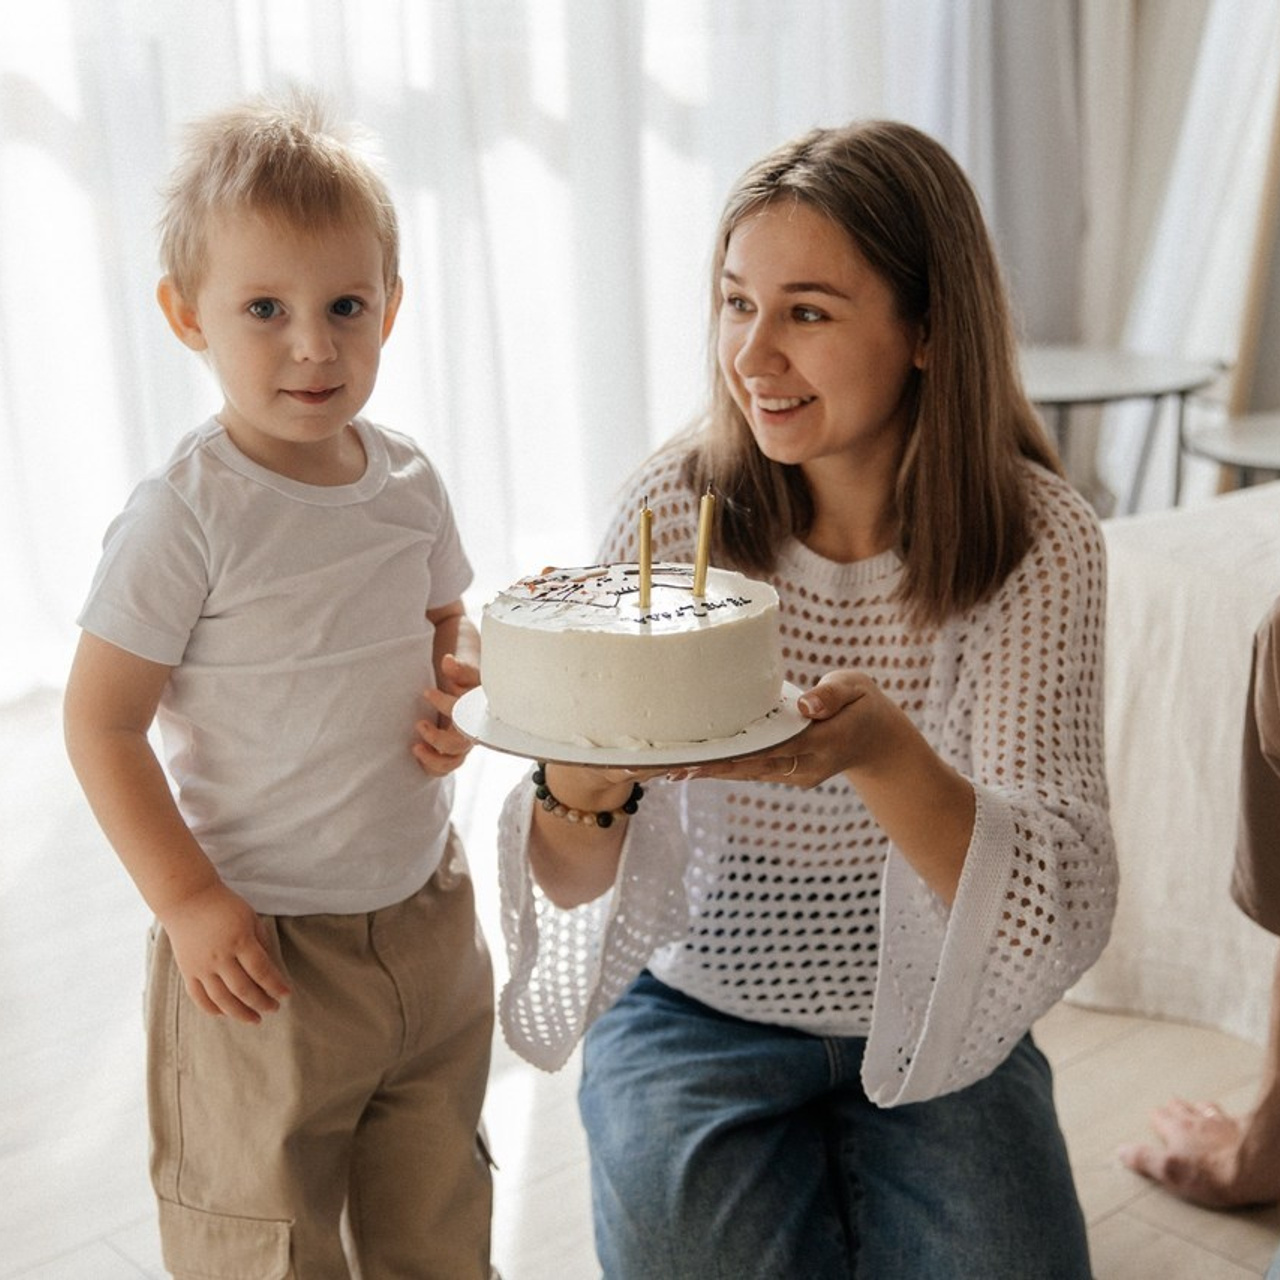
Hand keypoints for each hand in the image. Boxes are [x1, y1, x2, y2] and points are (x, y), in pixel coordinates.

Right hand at [161, 881, 289, 1022]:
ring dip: (240, 1013)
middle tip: (274, 1009)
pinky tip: (226, 1014)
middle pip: (243, 989)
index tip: (286, 995)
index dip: (276, 985)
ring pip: (222, 999)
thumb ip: (261, 942)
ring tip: (255, 1019)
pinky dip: (213, 1009)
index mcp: (240, 940)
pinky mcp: (188, 971)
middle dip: (261, 1002)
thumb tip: (271, 969)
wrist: (187, 899)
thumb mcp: (250, 918)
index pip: (262, 971)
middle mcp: (220, 957)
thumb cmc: (224, 906)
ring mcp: (201, 966)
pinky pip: (199, 997)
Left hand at [412, 653, 478, 777]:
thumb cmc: (468, 684)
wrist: (469, 693)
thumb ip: (459, 669)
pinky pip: (443, 768)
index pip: (466, 713)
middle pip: (461, 744)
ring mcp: (462, 745)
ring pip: (453, 761)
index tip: (427, 692)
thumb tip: (448, 661)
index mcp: (479, 712)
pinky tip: (418, 753)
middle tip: (419, 724)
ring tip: (415, 747)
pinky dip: (431, 766)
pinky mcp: (450, 754)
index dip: (445, 704)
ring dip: (434, 758)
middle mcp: (472, 732)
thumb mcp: (466, 674)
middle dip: (439, 738)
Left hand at [679, 670, 909, 787]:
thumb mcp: (857, 689)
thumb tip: (804, 705)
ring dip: (706, 772)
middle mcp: (802, 767)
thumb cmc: (865, 706)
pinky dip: (719, 768)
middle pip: (747, 768)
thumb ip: (831, 695)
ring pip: (743, 773)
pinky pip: (747, 770)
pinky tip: (687, 767)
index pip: (769, 750)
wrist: (878, 741)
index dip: (733, 755)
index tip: (698, 759)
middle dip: (707, 769)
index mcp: (820, 744)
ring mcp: (792, 774)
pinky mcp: (784, 772)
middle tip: (665, 768)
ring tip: (664, 770)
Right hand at [1117, 1099, 1276, 1207]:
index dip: (1156, 1119)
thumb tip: (1121, 1151)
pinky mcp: (1242, 1127)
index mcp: (1176, 1129)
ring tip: (1195, 1107)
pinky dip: (1224, 1115)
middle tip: (1170, 1108)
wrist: (1256, 1166)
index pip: (1159, 1117)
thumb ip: (1144, 1159)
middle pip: (1179, 1106)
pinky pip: (1229, 1114)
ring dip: (1197, 1107)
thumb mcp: (1170, 1171)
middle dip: (1173, 1107)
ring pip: (1203, 1106)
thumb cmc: (1215, 1172)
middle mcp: (1196, 1121)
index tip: (1153, 1118)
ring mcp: (1220, 1122)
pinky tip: (1227, 1118)